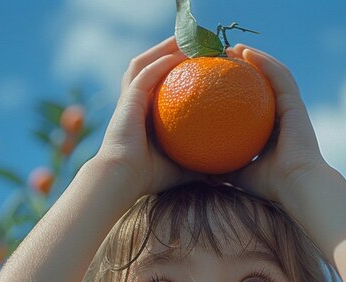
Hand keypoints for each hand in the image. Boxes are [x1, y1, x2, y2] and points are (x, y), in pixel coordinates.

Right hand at [96, 37, 199, 195]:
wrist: (123, 178)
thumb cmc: (149, 178)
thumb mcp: (181, 169)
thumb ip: (199, 166)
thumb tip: (222, 175)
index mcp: (146, 115)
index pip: (163, 85)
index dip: (180, 71)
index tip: (204, 66)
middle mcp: (137, 102)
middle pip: (153, 66)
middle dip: (173, 52)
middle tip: (199, 45)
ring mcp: (131, 98)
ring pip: (147, 62)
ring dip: (166, 48)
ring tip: (188, 39)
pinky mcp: (128, 99)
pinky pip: (146, 74)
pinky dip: (161, 62)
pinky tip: (179, 54)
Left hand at [223, 46, 328, 202]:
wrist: (297, 186)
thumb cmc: (270, 185)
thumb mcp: (239, 175)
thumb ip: (224, 169)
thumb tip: (201, 172)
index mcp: (273, 128)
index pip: (255, 101)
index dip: (239, 87)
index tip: (218, 80)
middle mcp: (283, 114)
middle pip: (264, 82)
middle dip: (246, 67)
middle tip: (222, 58)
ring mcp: (291, 106)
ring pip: (273, 72)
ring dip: (254, 56)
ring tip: (233, 48)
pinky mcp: (295, 103)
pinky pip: (278, 76)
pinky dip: (263, 62)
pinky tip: (245, 52)